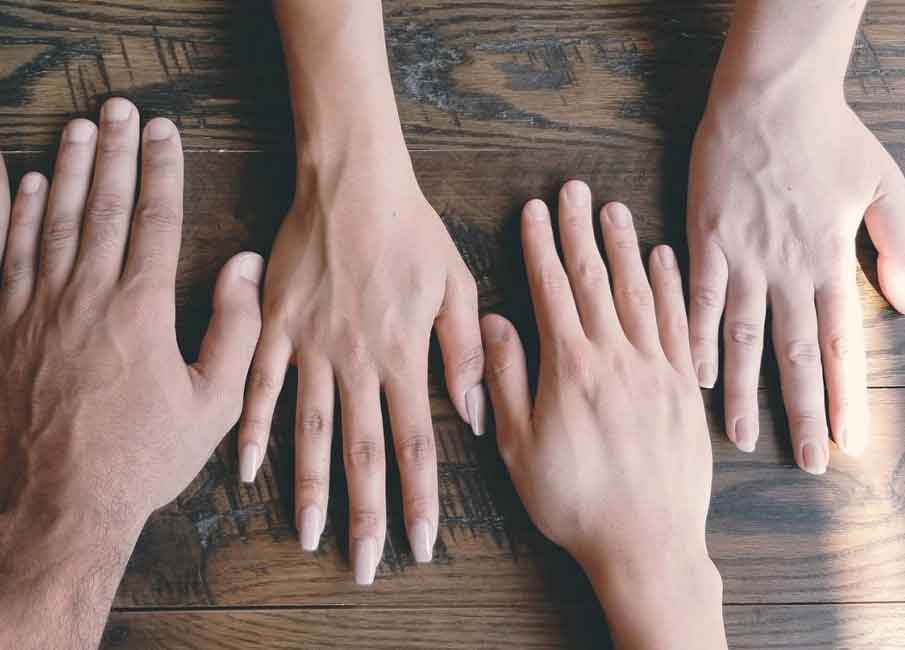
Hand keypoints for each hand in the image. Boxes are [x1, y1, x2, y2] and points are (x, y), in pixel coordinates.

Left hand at [0, 99, 261, 647]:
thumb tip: (244, 266)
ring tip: (78, 127)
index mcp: (140, 311)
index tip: (166, 132)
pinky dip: (8, 210)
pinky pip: (2, 252)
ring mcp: (35, 308)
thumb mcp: (213, 404)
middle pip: (101, 206)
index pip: (154, 221)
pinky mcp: (2, 326)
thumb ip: (236, 330)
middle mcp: (84, 297)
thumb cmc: (142, 457)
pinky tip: (14, 177)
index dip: (162, 170)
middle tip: (120, 109)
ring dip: (66, 168)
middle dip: (114, 151)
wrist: (59, 503)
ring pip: (52, 220)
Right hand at [238, 146, 484, 583]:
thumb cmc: (412, 230)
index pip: (416, 443)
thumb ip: (463, 352)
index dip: (419, 498)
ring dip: (310, 488)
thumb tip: (474, 415)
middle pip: (363, 451)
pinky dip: (252, 428)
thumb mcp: (456, 284)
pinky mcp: (276, 324)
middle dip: (367, 513)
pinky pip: (261, 384)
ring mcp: (312, 344)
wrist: (353, 181)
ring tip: (309, 535)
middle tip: (365, 564)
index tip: (421, 543)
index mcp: (404, 354)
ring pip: (310, 431)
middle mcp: (357, 360)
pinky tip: (247, 469)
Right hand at [482, 182, 724, 648]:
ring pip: (637, 291)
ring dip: (623, 246)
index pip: (552, 290)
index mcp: (570, 367)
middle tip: (574, 189)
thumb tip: (494, 322)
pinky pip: (678, 323)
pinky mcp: (683, 387)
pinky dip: (670, 285)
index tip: (535, 210)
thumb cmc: (573, 500)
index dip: (541, 246)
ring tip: (613, 209)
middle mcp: (615, 356)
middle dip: (580, 230)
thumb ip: (505, 379)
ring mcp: (655, 368)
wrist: (647, 543)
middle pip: (594, 279)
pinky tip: (663, 258)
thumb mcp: (519, 447)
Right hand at [688, 75, 904, 471]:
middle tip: (805, 462)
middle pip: (795, 353)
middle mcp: (787, 270)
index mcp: (829, 260)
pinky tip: (694, 376)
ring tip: (739, 437)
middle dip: (802, 411)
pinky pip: (699, 301)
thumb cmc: (826, 136)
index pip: (841, 342)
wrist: (768, 98)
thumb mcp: (885, 182)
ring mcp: (743, 259)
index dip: (845, 395)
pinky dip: (696, 339)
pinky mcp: (705, 242)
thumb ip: (902, 242)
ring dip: (743, 391)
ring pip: (744, 336)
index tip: (849, 442)